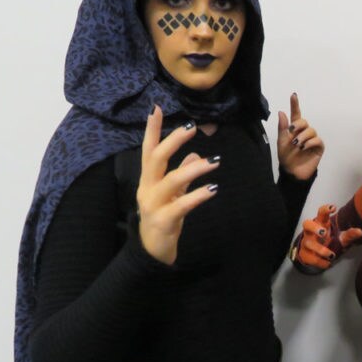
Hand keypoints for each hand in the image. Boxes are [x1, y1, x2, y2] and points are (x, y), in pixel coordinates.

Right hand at [136, 106, 219, 264]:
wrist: (152, 253)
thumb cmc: (163, 219)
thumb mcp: (172, 195)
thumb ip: (181, 175)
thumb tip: (194, 155)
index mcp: (148, 180)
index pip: (148, 150)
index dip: (151, 130)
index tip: (156, 108)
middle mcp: (147, 189)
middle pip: (156, 159)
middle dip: (173, 141)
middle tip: (191, 127)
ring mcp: (153, 205)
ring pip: (171, 181)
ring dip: (193, 169)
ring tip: (214, 161)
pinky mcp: (163, 221)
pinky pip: (182, 205)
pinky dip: (198, 195)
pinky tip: (213, 189)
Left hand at [277, 92, 323, 179]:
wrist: (292, 172)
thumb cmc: (286, 158)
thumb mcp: (281, 142)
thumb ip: (282, 128)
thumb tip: (282, 112)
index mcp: (294, 130)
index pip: (296, 115)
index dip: (295, 105)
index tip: (293, 95)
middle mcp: (304, 133)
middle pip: (304, 121)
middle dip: (298, 124)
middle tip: (291, 131)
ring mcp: (312, 140)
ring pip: (311, 130)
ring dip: (302, 136)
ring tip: (297, 145)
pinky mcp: (318, 147)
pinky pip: (317, 140)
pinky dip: (309, 142)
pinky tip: (303, 148)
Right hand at [295, 204, 361, 269]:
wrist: (316, 255)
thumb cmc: (329, 241)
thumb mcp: (341, 237)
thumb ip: (350, 234)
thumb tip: (360, 231)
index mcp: (321, 224)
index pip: (321, 213)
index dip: (325, 209)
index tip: (333, 208)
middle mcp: (311, 232)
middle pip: (307, 224)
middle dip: (315, 228)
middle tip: (324, 233)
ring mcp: (306, 243)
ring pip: (308, 243)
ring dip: (320, 250)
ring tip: (332, 255)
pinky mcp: (305, 254)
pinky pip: (311, 258)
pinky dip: (321, 262)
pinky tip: (328, 263)